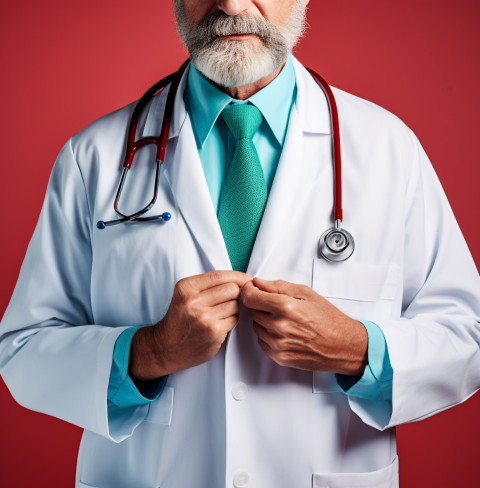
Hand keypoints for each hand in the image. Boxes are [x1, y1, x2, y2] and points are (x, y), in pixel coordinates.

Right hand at [130, 270, 250, 380]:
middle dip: (235, 293)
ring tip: (220, 313)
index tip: (247, 279)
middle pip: (232, 289)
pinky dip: (231, 320)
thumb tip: (241, 279)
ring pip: (235, 304)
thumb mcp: (186, 294)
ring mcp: (204, 318)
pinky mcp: (214, 332)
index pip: (220, 276)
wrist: (166, 346)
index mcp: (186, 287)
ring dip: (233, 308)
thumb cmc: (180, 318)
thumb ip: (208, 284)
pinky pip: (235, 319)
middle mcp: (193, 301)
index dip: (238, 276)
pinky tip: (220, 323)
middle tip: (228, 300)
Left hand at [240, 278, 367, 375]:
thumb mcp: (306, 293)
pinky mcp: (279, 357)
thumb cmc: (329, 319)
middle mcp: (279, 327)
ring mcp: (278, 344)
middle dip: (260, 304)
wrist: (343, 346)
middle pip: (252, 311)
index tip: (253, 288)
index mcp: (285, 307)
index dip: (249, 290)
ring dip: (264, 320)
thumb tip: (259, 283)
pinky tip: (284, 331)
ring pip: (256, 326)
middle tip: (275, 303)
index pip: (250, 297)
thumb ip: (279, 286)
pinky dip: (268, 334)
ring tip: (284, 318)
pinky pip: (262, 341)